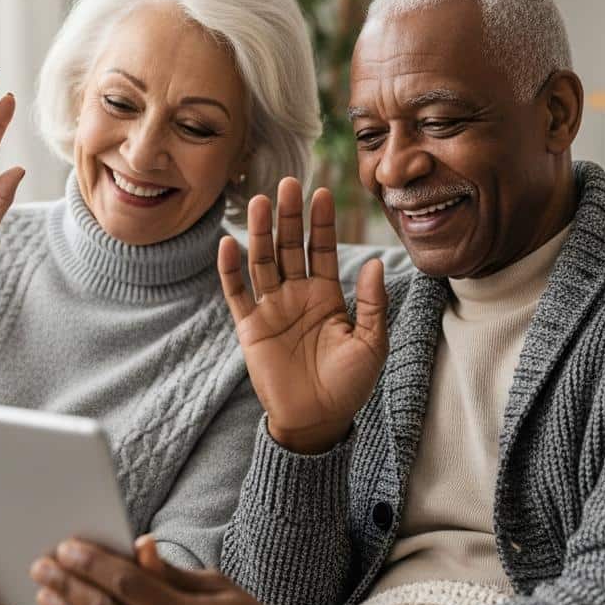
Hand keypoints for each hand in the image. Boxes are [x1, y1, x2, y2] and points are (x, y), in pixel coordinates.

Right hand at [218, 177, 387, 453]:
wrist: (317, 421)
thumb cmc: (348, 385)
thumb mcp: (371, 343)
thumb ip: (372, 303)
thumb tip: (375, 261)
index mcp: (327, 296)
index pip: (323, 250)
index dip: (322, 223)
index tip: (323, 193)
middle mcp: (296, 296)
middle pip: (290, 247)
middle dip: (289, 217)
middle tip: (288, 183)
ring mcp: (271, 309)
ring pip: (263, 261)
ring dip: (261, 232)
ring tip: (260, 201)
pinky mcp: (250, 328)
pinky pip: (238, 294)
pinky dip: (230, 270)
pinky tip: (229, 243)